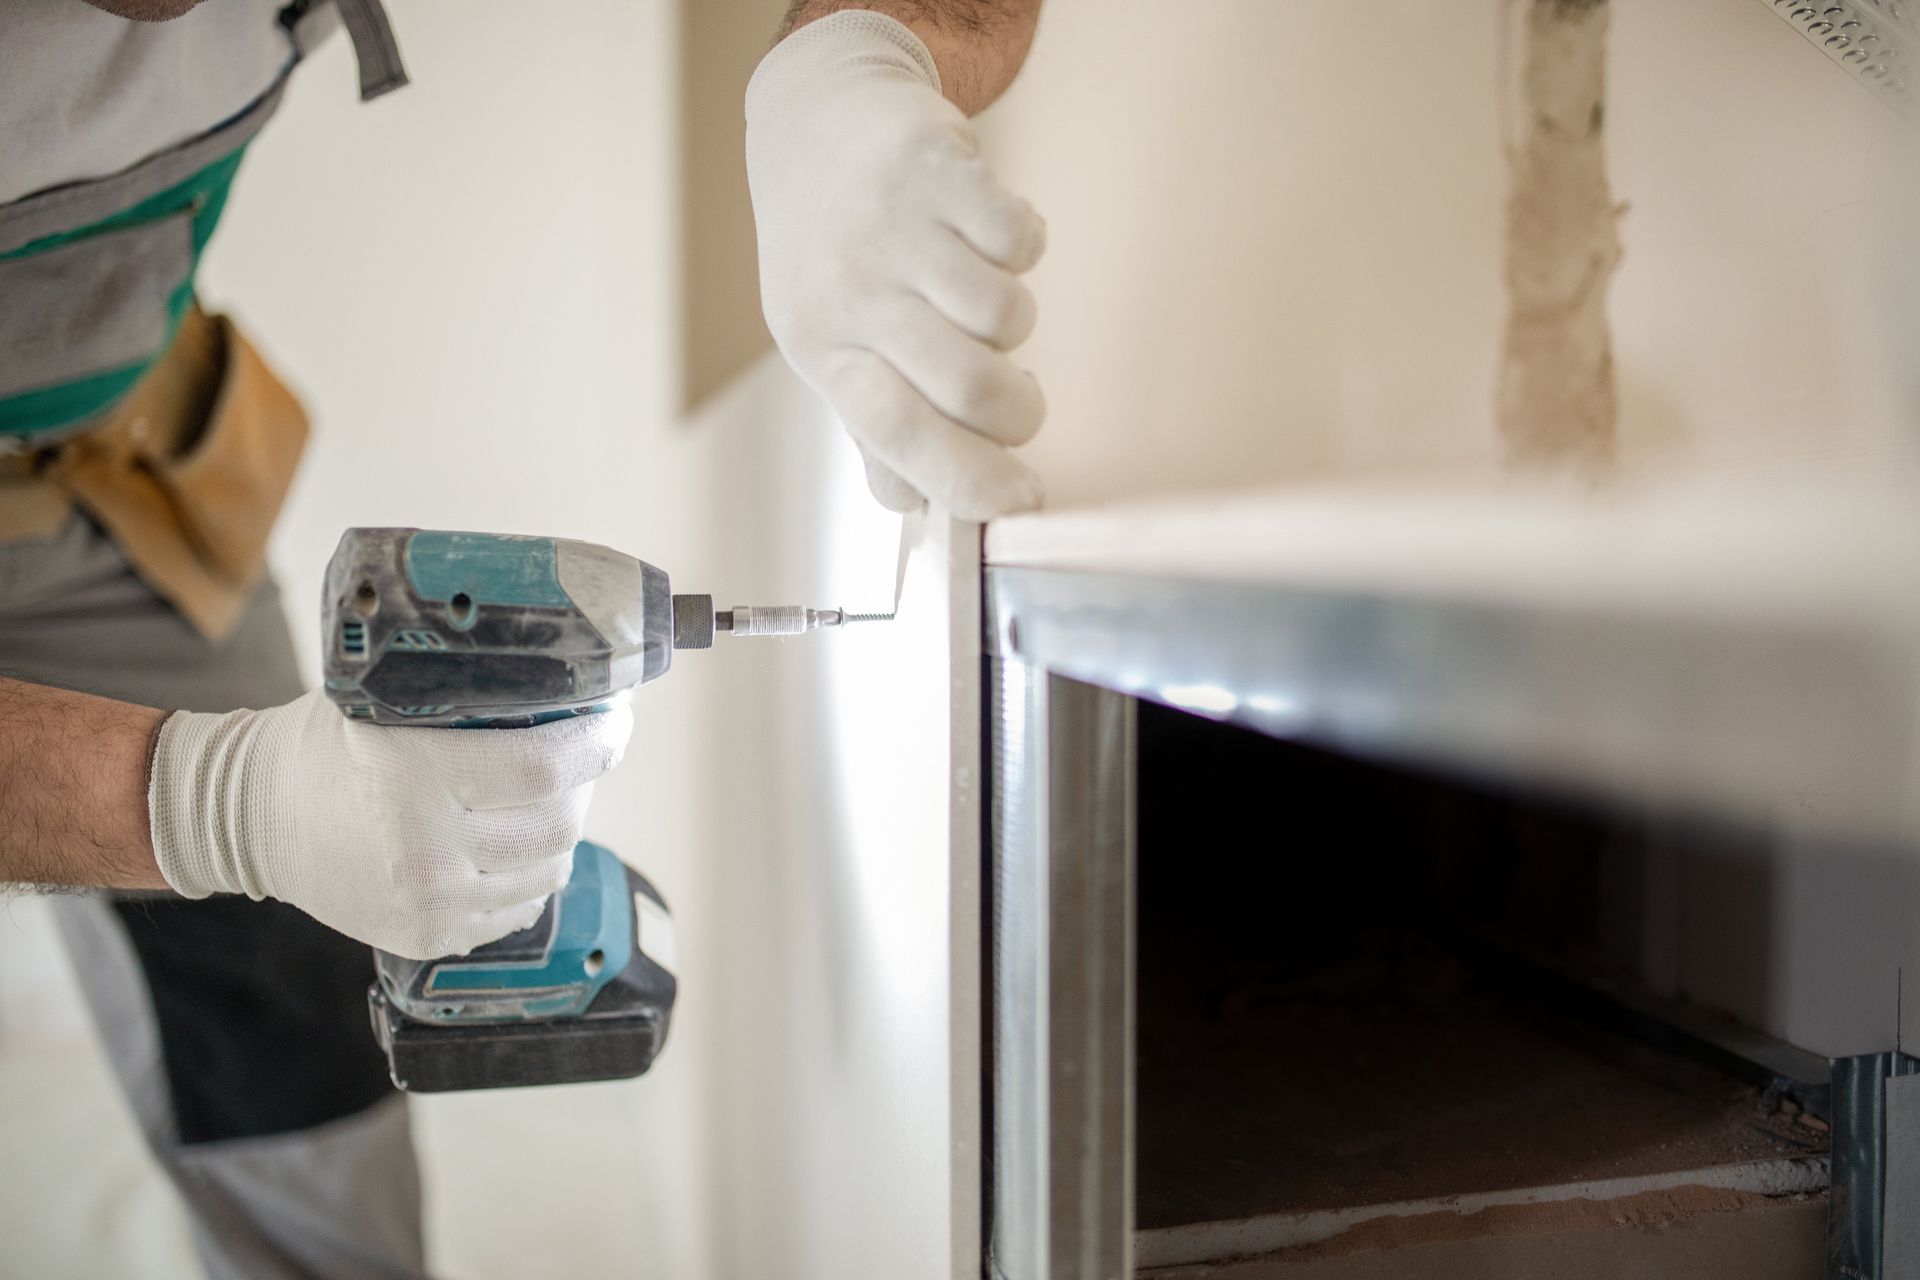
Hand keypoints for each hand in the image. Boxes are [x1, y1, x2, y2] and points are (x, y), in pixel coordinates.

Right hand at [147, 689, 631, 959]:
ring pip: (549, 869)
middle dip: (585, 783)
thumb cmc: (325, 745)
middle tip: (581, 754)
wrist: (248, 818)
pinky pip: (518, 908)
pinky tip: (509, 843)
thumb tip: (561, 678)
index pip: (544, 767)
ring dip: (560, 830)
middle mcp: (424, 848)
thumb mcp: (383, 701)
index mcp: (414, 776)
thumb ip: (462, 696)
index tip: (616, 718)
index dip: (597, 742)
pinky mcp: (428, 937)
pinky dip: (529, 873)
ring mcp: (428, 902)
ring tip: (543, 798)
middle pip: (559, 823)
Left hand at [747, 11, 1046, 520]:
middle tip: (1020, 404)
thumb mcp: (827, 343)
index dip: (969, 479)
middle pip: (970, 386)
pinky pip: (1021, 240)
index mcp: (821, 350)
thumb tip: (925, 508)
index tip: (1021, 501)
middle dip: (1018, 414)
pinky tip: (991, 237)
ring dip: (1015, 327)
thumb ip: (875, 429)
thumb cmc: (832, 256)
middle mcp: (851, 291)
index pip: (898, 436)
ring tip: (981, 302)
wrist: (815, 119)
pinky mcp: (939, 170)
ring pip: (1004, 317)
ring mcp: (894, 228)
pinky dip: (1025, 247)